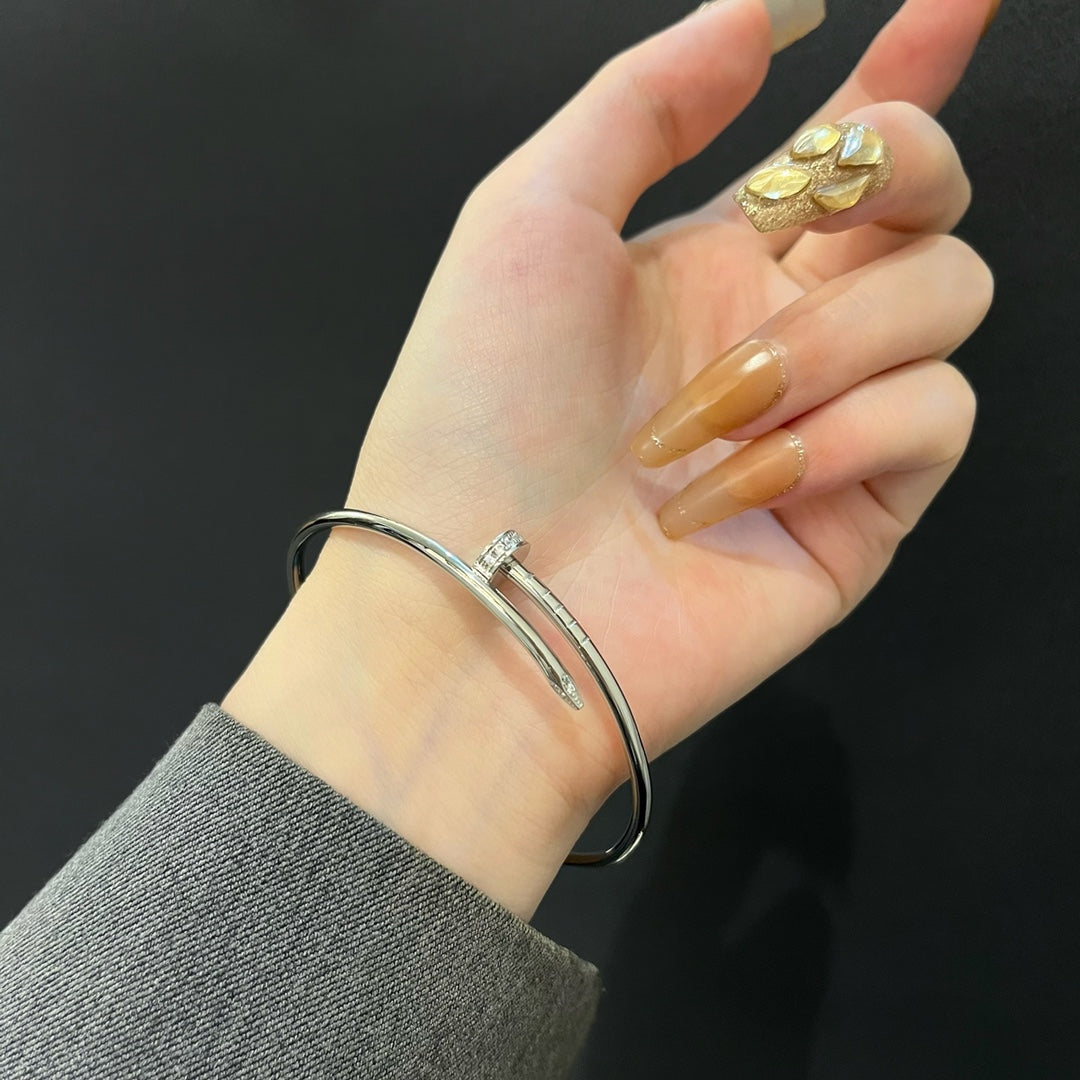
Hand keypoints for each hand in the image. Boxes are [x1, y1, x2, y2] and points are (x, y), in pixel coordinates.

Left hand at [223, 0, 994, 919]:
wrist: (484, 594)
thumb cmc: (477, 410)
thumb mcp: (531, 216)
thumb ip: (647, 101)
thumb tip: (765, 9)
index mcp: (713, 259)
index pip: (843, 147)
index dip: (911, 66)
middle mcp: (782, 329)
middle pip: (929, 206)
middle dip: (907, 166)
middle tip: (825, 199)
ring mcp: (828, 420)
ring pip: (945, 302)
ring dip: (827, 340)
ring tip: (704, 417)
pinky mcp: (860, 511)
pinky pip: (933, 418)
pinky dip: (836, 438)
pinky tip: (733, 490)